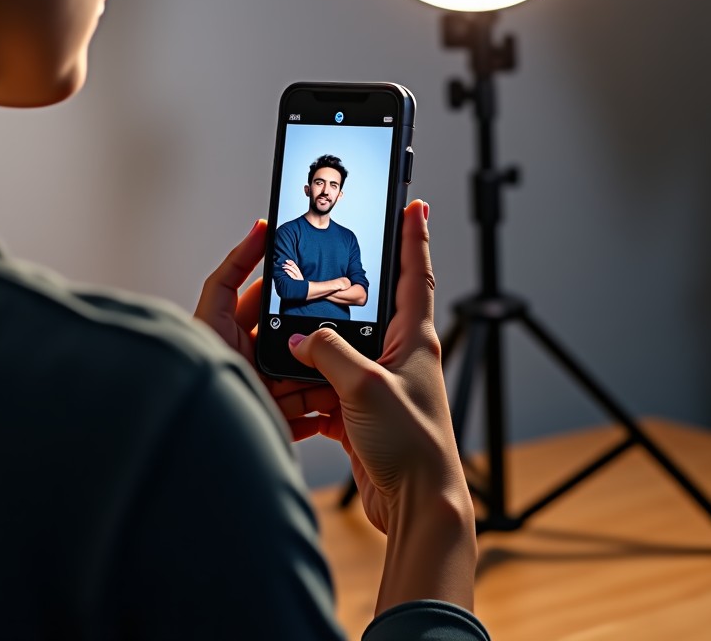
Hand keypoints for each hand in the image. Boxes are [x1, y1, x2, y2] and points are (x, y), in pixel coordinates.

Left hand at [194, 221, 338, 433]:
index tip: (320, 279)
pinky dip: (322, 407)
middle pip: (296, 342)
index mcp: (238, 334)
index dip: (294, 292)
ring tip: (345, 363)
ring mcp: (266, 392)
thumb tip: (259, 228)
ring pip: (308, 376)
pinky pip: (308, 414)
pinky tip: (337, 399)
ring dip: (325, 372)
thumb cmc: (196, 366)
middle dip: (316, 337)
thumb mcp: (214, 309)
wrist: (196, 427)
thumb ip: (233, 269)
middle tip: (341, 326)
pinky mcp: (276, 419)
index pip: (272, 305)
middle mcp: (252, 362)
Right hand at [287, 200, 475, 610]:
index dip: (415, 236)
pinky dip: (309, 389)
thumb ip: (329, 352)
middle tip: (334, 262)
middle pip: (373, 309)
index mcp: (416, 338)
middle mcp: (401, 357)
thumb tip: (301, 338)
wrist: (416, 505)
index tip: (415, 203)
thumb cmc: (412, 445)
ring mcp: (381, 386)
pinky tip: (293, 392)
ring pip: (342, 351)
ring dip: (318, 348)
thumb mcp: (366, 386)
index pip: (417, 274)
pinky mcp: (362, 414)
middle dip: (350, 290)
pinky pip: (329, 389)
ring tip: (295, 338)